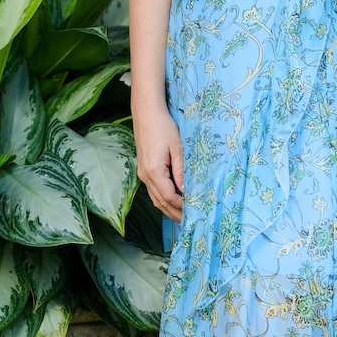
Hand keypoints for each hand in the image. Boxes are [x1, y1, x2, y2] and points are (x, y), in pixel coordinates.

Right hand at [132, 104, 183, 221]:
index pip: (168, 197)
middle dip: (174, 213)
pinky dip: (163, 199)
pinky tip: (172, 202)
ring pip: (155, 198)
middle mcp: (145, 175)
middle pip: (160, 202)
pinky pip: (153, 190)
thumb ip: (181, 171)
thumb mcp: (177, 148)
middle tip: (189, 222)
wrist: (146, 113)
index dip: (181, 206)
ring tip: (181, 217)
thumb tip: (186, 191)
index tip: (194, 212)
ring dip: (168, 209)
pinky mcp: (144, 169)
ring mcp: (142, 173)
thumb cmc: (163, 127)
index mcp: (153, 171)